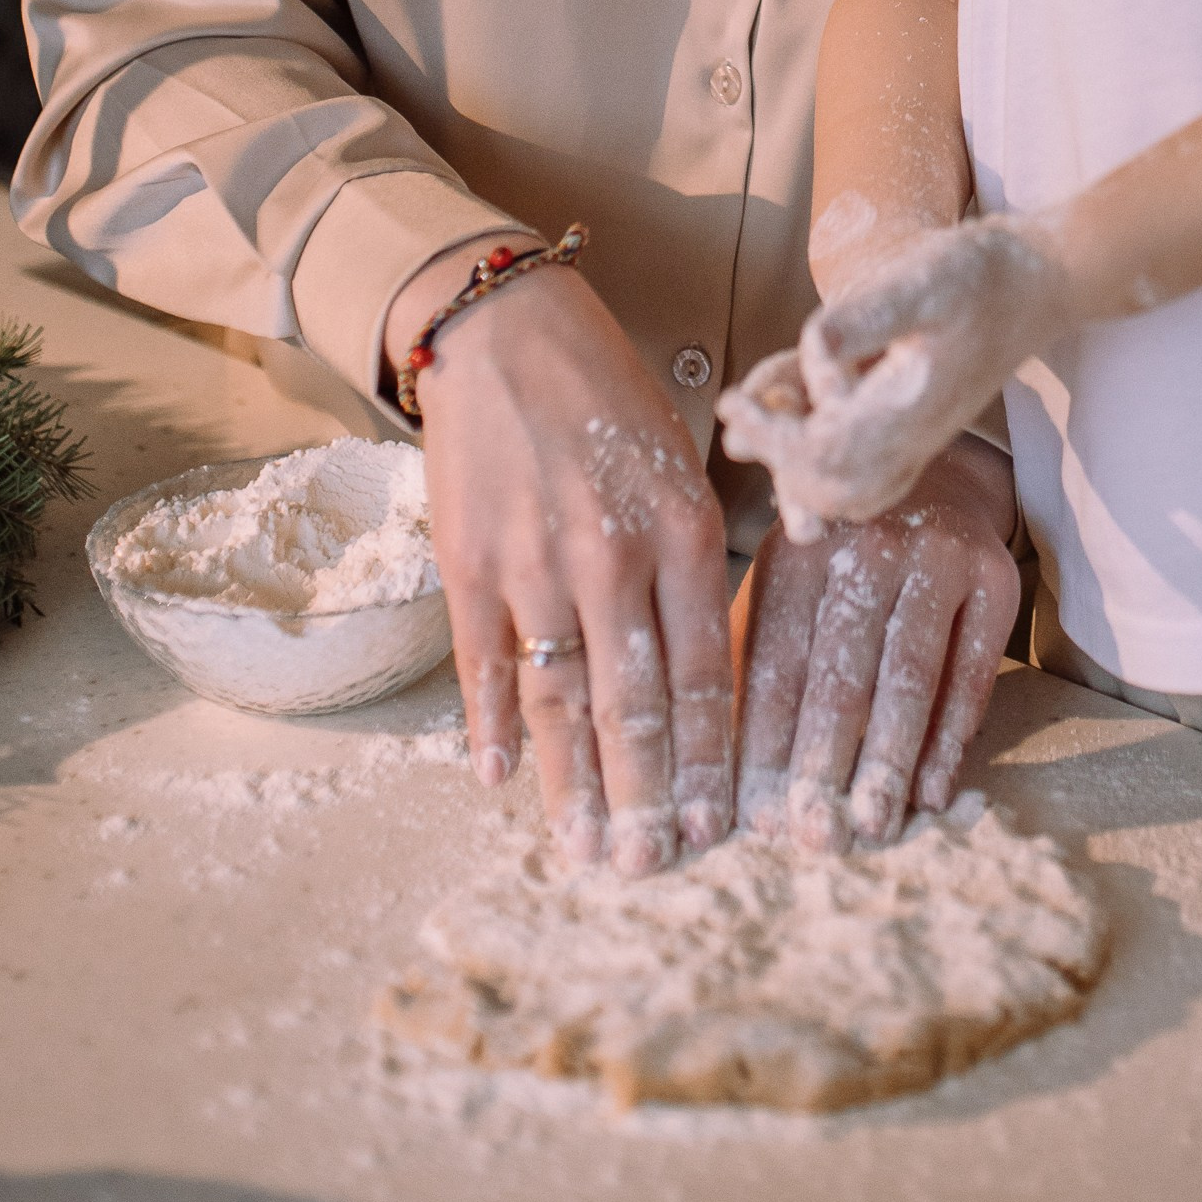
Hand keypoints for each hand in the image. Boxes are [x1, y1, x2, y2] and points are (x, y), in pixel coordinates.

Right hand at [395, 258, 733, 875]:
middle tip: (649, 868)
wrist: (507, 333)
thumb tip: (733, 643)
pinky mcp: (468, 566)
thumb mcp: (686, 463)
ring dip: (571, 785)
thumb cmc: (610, 396)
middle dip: (644, 797)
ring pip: (559, 700)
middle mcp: (612, 558)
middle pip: (633, 705)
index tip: (713, 827)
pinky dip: (489, 729)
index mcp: (681, 533)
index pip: (703, 673)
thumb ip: (708, 553)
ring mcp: (533, 567)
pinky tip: (498, 782)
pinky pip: (483, 665)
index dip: (706, 760)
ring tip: (581, 851)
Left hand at [716, 215, 1068, 530]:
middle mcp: (914, 436)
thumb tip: (814, 347)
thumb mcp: (923, 279)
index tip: (731, 406)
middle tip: (735, 419)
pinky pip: (867, 470)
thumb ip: (866, 316)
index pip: (825, 453)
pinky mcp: (918, 424)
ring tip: (749, 433)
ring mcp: (919, 436)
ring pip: (850, 490)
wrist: (1042, 281)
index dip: (772, 437)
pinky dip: (824, 464)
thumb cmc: (983, 274)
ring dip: (797, 472)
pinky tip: (797, 424)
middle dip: (777, 461)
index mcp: (912, 409)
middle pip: (832, 487)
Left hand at [732, 435, 1019, 851]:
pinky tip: (932, 793)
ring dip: (888, 759)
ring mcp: (935, 558)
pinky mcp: (994, 578)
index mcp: (797, 553)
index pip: (776, 663)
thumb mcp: (789, 586)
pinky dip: (952, 738)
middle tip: (814, 838)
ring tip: (871, 826)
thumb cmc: (842, 562)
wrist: (939, 487)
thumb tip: (726, 778)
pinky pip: (972, 672)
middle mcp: (865, 547)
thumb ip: (759, 662)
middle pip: (841, 673)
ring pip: (907, 675)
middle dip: (823, 763)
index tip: (759, 819)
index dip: (766, 744)